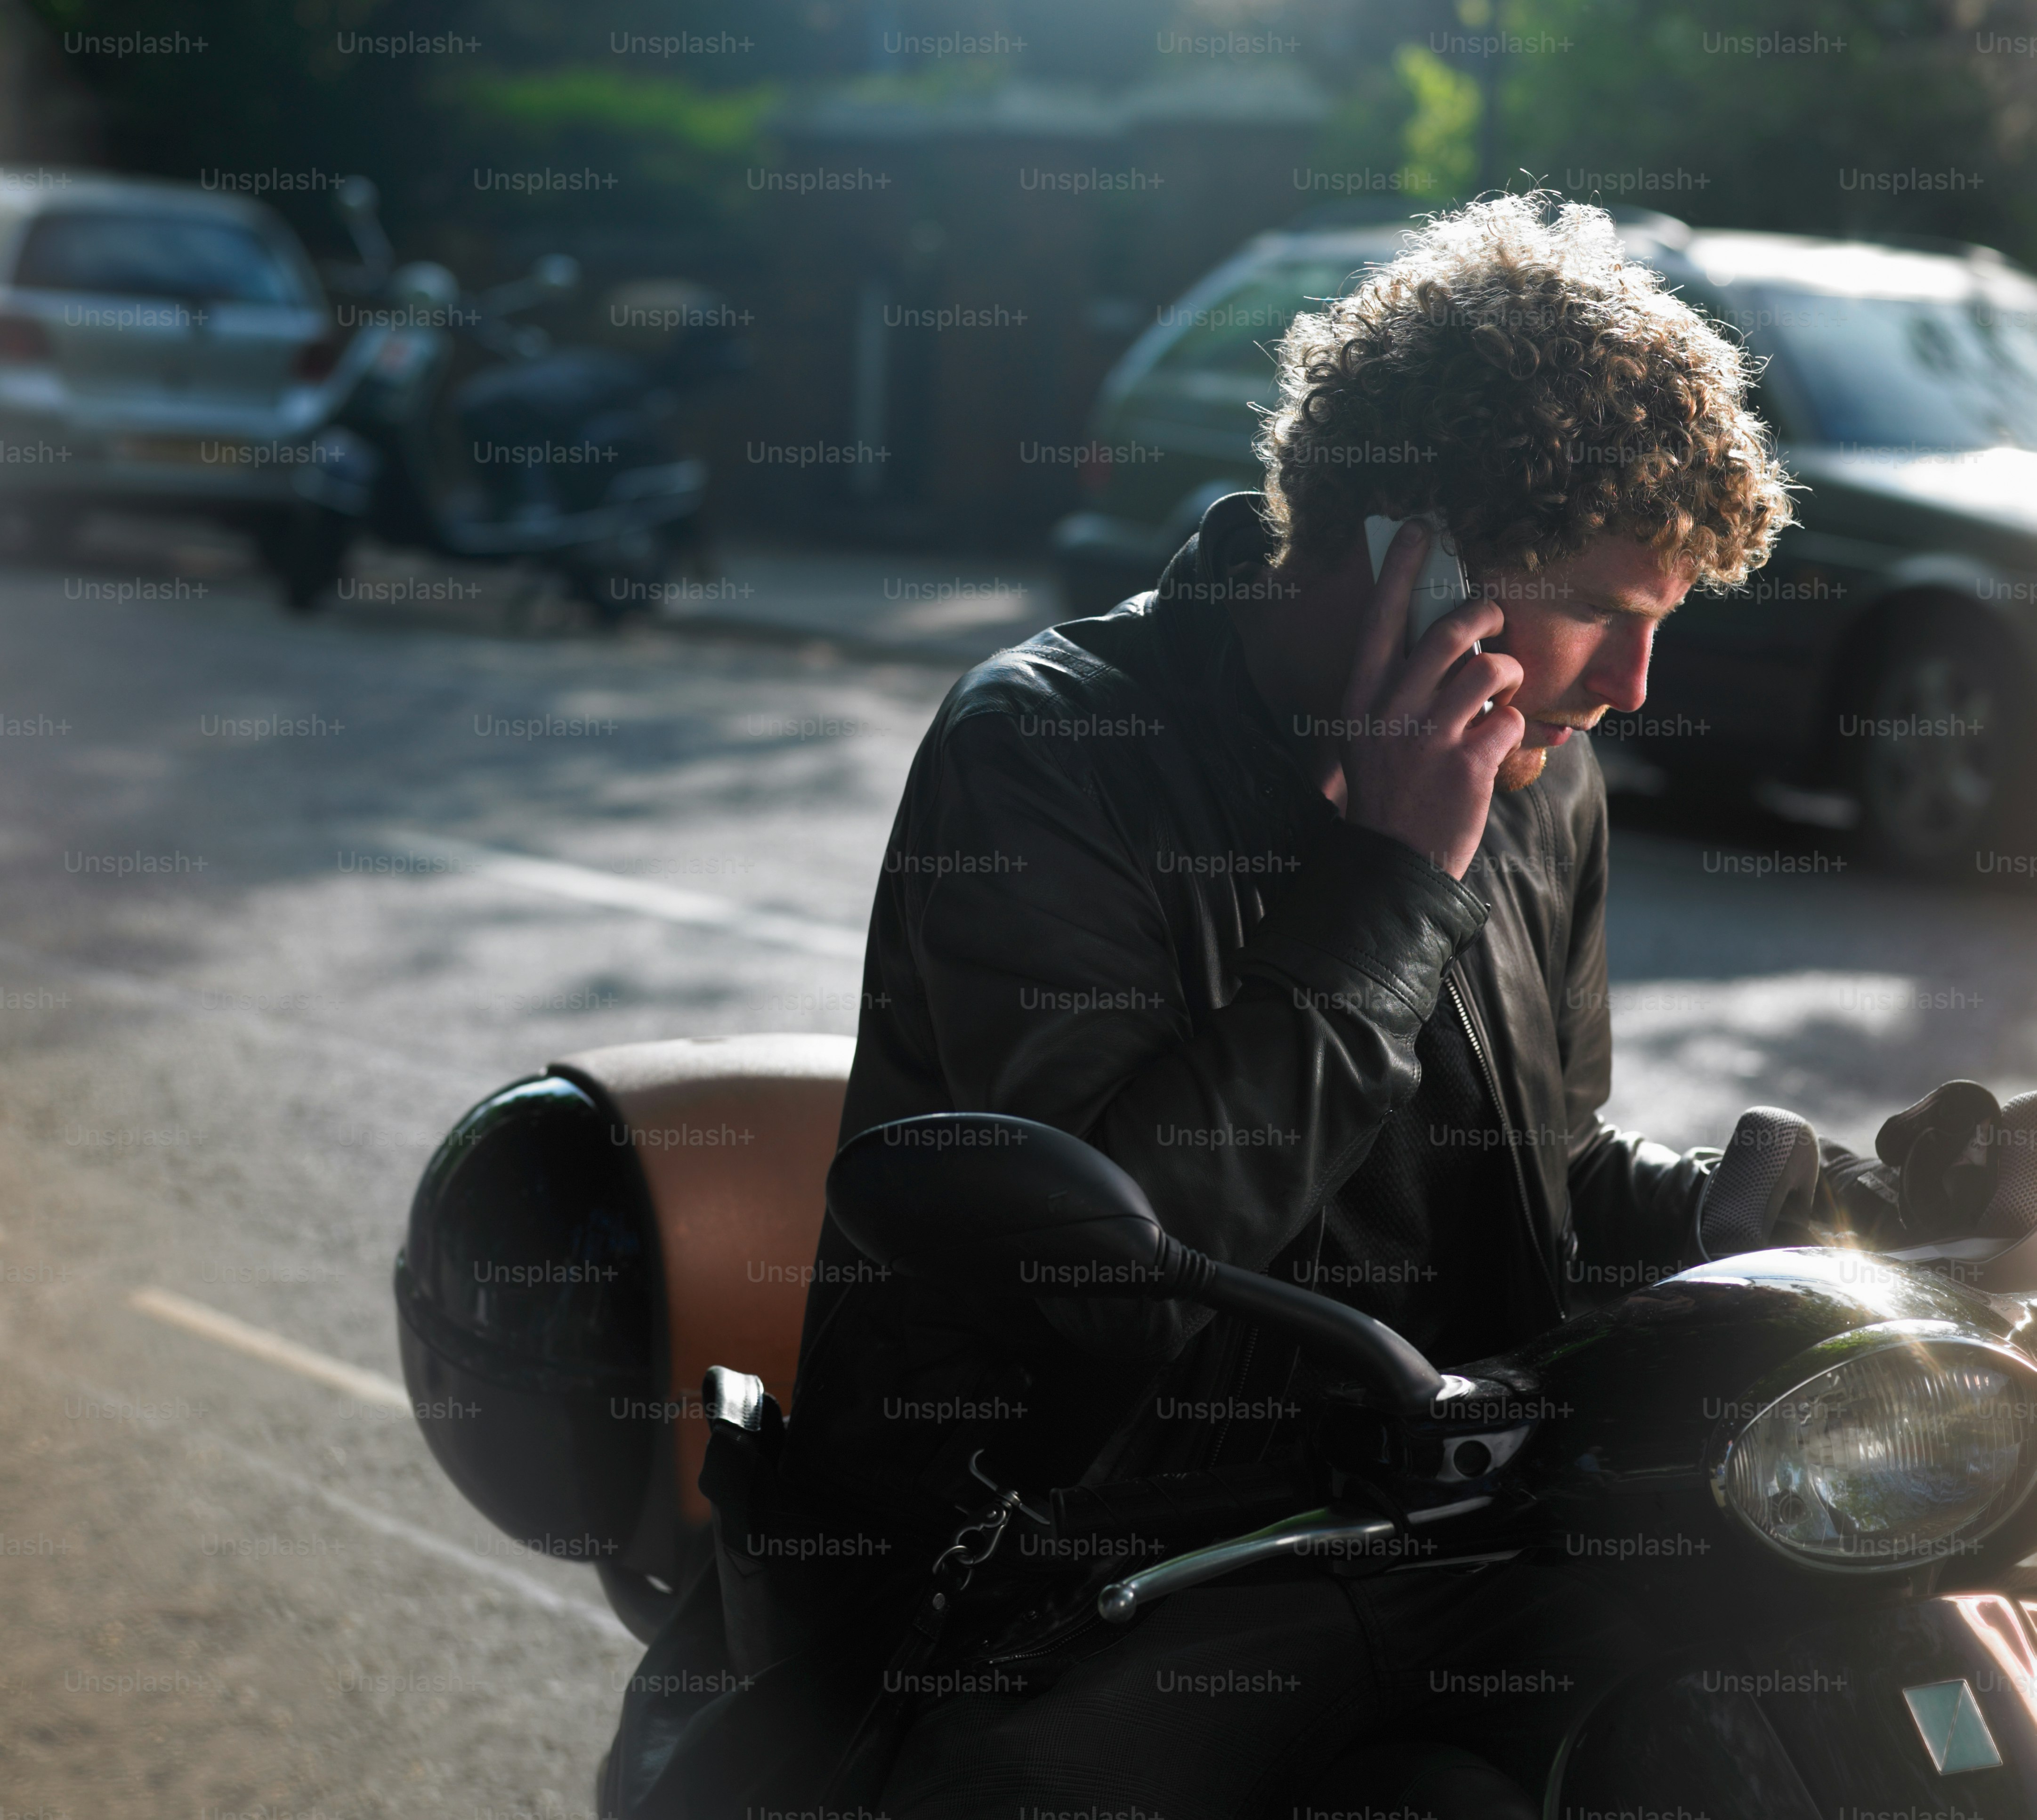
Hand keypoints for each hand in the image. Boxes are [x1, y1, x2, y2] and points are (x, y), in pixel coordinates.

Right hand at [1327, 521, 1524, 879]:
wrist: (1393, 864)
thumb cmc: (1390, 792)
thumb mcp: (1371, 735)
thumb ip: (1396, 687)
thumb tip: (1439, 635)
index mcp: (1362, 699)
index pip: (1383, 619)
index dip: (1402, 569)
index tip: (1420, 528)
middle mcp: (1390, 711)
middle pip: (1450, 632)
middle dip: (1484, 614)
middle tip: (1495, 618)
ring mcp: (1428, 739)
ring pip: (1490, 669)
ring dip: (1509, 674)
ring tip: (1502, 692)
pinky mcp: (1467, 765)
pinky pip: (1510, 720)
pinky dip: (1513, 730)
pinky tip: (1496, 747)